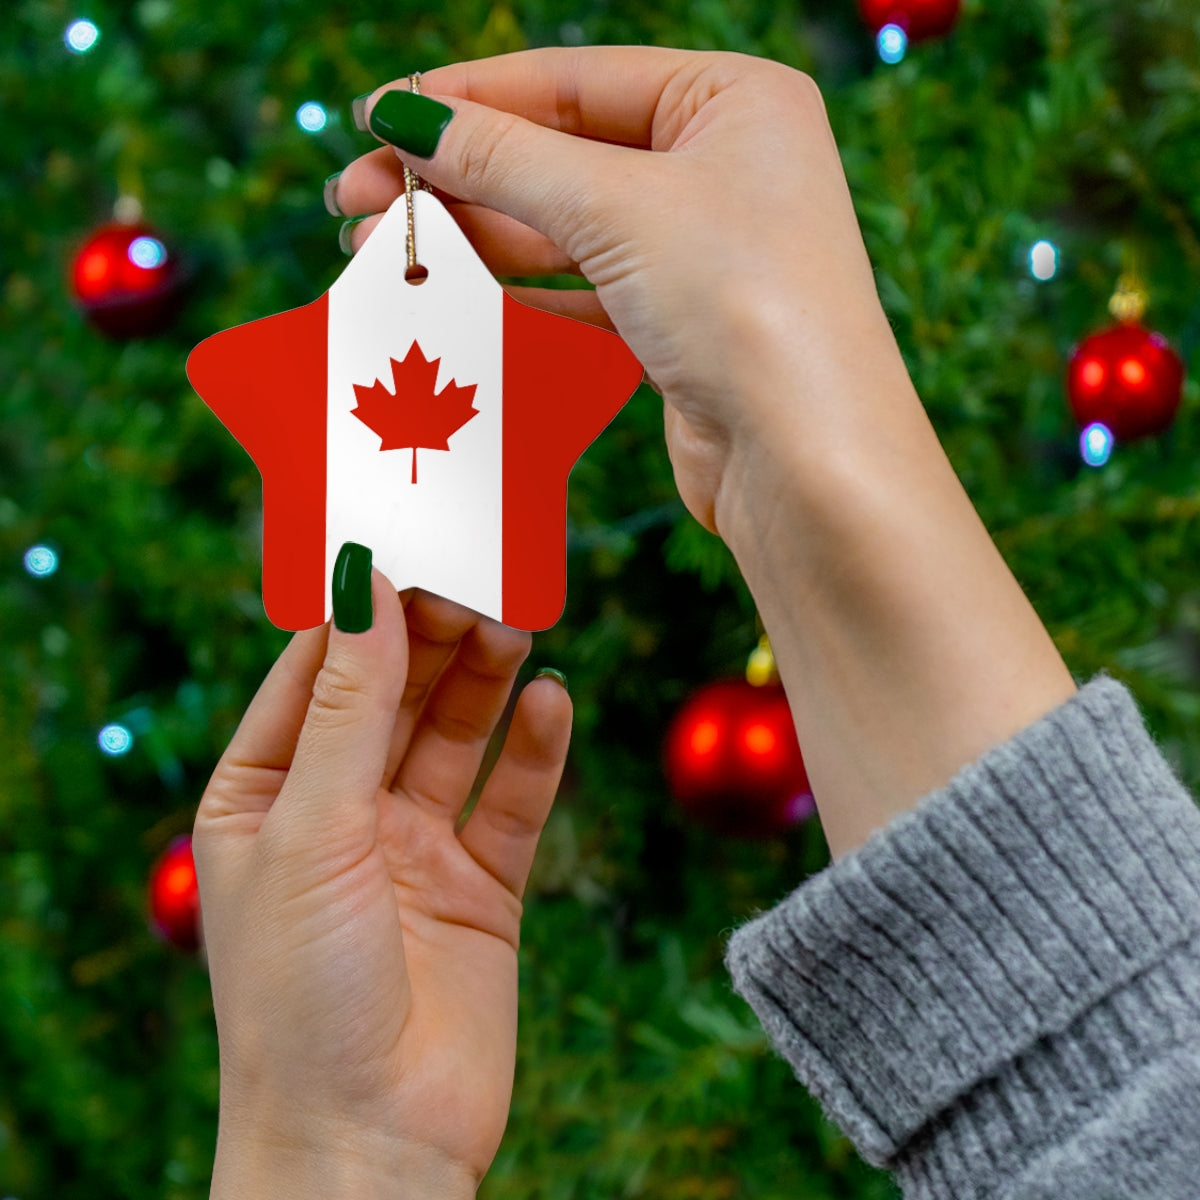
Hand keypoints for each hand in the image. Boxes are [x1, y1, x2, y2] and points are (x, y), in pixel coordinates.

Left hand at [193, 573, 570, 1197]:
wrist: (369, 1145)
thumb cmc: (300, 995)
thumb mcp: (311, 829)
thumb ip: (347, 706)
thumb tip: (363, 583)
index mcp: (264, 795)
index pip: (315, 670)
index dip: (361, 605)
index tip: (409, 538)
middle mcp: (339, 812)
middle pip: (394, 693)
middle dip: (433, 634)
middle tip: (480, 573)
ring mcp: (413, 848)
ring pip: (456, 735)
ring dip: (485, 679)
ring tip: (516, 624)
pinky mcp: (481, 887)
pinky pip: (512, 800)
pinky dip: (535, 750)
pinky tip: (554, 702)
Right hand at [333, 47, 909, 537]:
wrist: (807, 463)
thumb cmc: (745, 307)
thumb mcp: (617, 207)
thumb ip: (505, 157)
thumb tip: (406, 117)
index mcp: (733, 100)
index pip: (571, 80)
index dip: (466, 98)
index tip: (376, 117)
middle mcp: (723, 166)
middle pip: (559, 153)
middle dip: (455, 176)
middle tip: (355, 198)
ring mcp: (701, 249)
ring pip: (563, 226)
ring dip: (472, 237)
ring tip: (381, 251)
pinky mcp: (679, 323)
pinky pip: (580, 288)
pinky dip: (514, 289)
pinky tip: (450, 290)